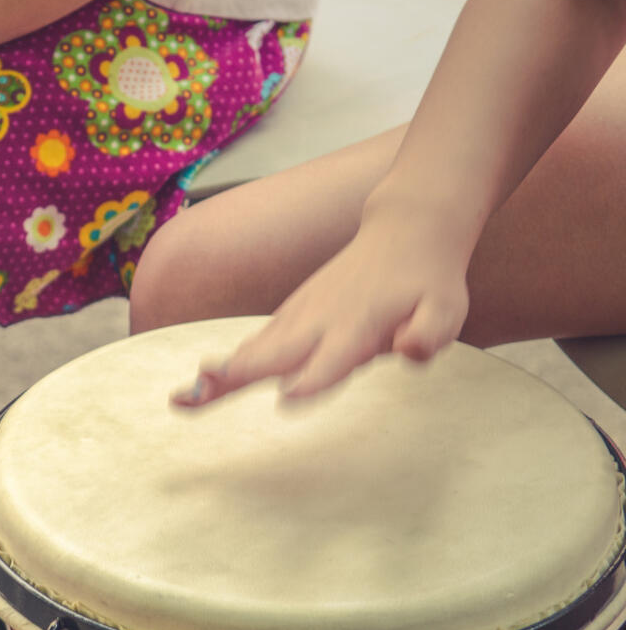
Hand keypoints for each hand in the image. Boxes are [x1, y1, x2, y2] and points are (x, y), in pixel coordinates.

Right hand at [172, 210, 472, 405]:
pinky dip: (227, 366)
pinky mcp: (291, 317)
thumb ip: (429, 333)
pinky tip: (201, 387)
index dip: (315, 378)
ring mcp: (300, 316)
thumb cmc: (427, 280)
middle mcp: (320, 320)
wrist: (404, 230)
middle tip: (199, 393)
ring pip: (255, 349)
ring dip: (220, 373)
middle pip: (274, 353)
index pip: (335, 357)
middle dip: (237, 374)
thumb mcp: (447, 309)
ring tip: (183, 398)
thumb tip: (410, 350)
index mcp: (358, 324)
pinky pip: (256, 345)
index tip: (288, 397)